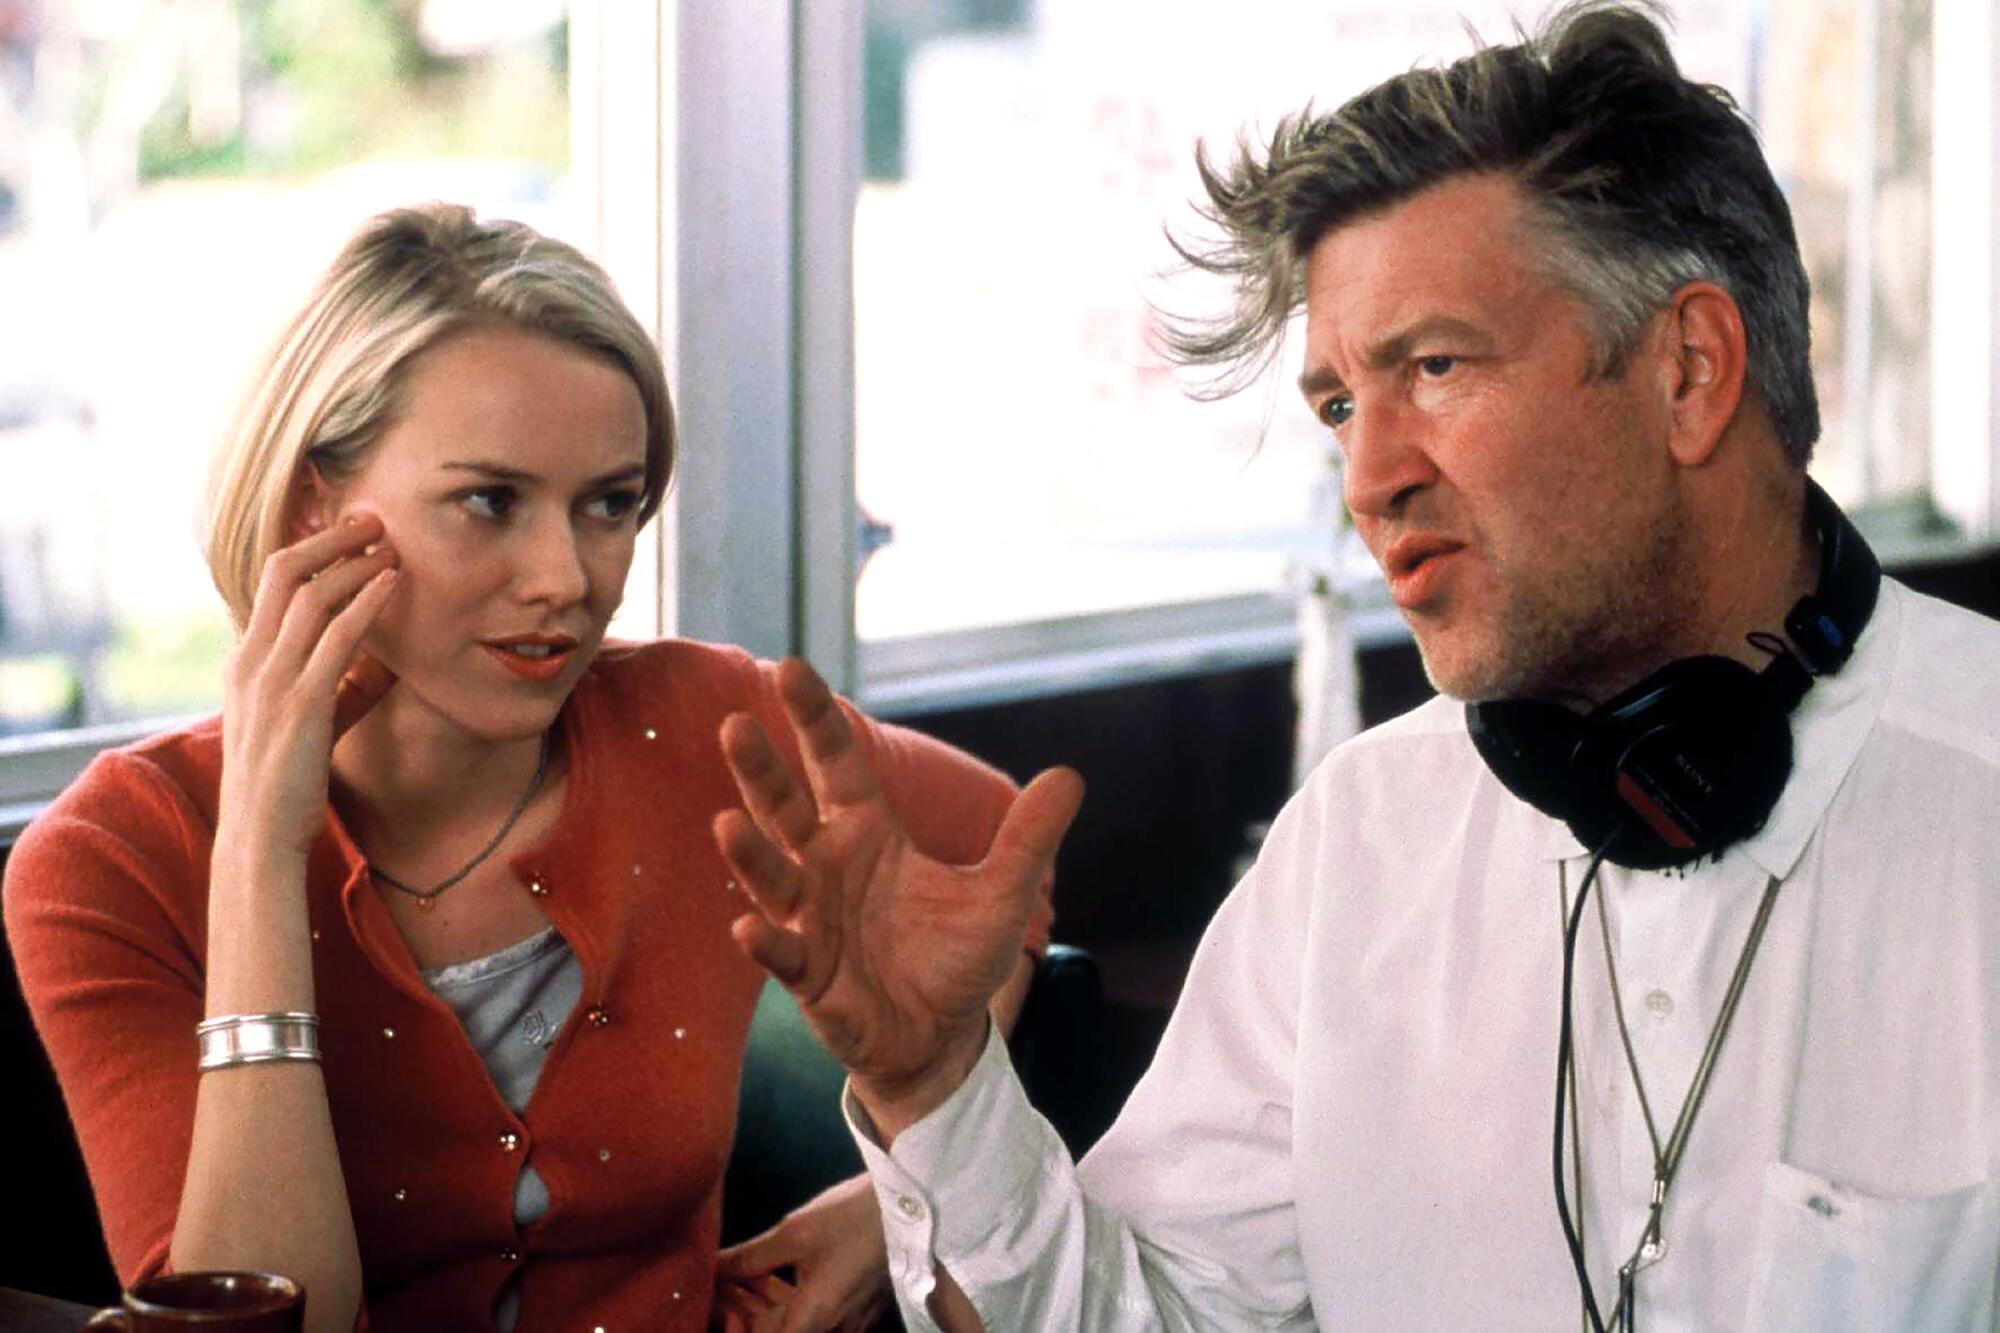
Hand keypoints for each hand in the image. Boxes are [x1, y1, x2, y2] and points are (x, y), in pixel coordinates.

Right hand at [219, 515, 399, 855]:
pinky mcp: (300, 705)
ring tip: (392, 543)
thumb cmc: (288, 783)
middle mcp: (250, 661)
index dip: (312, 548)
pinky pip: (336, 638)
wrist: (260, 838)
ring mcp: (271, 681)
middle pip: (285, 572)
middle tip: (373, 517)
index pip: (272, 583)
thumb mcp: (314, 723)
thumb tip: (389, 663)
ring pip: (311, 597)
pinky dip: (366, 603)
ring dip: (355, 563)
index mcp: (245, 661)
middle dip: (330, 537)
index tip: (352, 530)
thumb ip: (345, 688)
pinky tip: (393, 584)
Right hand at [715, 659, 1082, 1127]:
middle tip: (736, 725)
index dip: (815, 718)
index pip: (836, 762)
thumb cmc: (956, 957)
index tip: (790, 668)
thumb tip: (1070, 775)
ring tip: (726, 822)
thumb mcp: (1003, 893)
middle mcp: (828, 866)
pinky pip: (783, 955)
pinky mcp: (810, 975)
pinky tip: (746, 929)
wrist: (940, 1037)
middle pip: (785, 809)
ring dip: (748, 853)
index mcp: (868, 832)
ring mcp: (811, 920)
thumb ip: (1028, 836)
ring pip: (772, 877)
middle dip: (760, 771)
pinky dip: (765, 943)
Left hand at [715, 1176, 891, 1332]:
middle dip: (751, 1315)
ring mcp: (853, 1323)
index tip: (724, 1305)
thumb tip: (711, 1268)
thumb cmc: (850, 1218)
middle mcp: (835, 1331)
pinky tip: (785, 1276)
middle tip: (730, 1285)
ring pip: (802, 1328)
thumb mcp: (793, 1233)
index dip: (740, 1328)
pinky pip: (823, 1320)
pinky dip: (796, 1304)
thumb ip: (748, 1258)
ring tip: (752, 1277)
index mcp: (813, 1319)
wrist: (910, 1205)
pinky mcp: (864, 1310)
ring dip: (771, 1309)